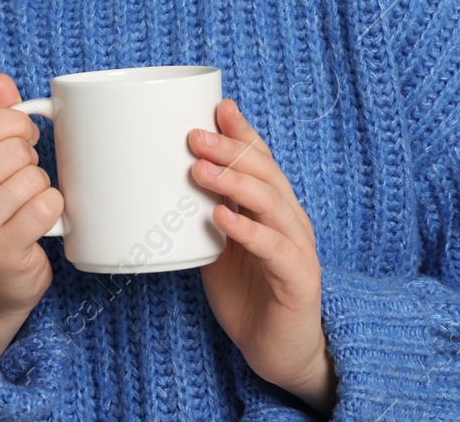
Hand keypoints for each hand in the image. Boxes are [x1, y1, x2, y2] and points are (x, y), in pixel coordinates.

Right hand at [0, 72, 62, 358]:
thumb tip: (0, 80)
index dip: (14, 123)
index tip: (25, 134)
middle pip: (10, 152)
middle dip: (30, 159)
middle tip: (24, 177)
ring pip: (31, 179)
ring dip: (42, 188)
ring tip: (27, 204)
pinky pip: (44, 207)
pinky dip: (53, 210)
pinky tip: (39, 222)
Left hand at [189, 98, 337, 415]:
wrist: (280, 352)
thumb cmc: (248, 296)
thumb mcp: (217, 249)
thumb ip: (201, 218)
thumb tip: (161, 186)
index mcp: (272, 208)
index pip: (261, 160)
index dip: (242, 133)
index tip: (217, 108)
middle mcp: (289, 220)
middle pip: (264, 173)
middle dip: (229, 150)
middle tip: (193, 137)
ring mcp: (297, 247)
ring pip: (270, 202)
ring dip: (234, 182)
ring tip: (200, 169)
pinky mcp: (298, 278)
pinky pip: (274, 248)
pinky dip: (248, 230)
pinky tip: (222, 218)